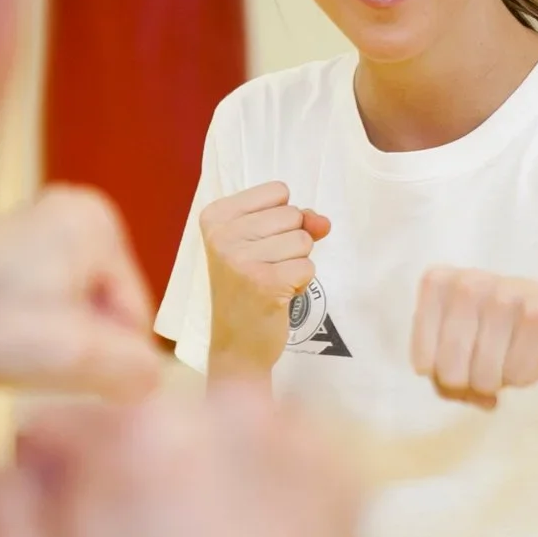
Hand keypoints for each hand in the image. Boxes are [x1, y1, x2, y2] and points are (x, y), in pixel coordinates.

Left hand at [0, 185, 160, 401]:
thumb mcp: (77, 354)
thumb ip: (134, 368)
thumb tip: (151, 380)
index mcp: (98, 222)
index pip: (137, 315)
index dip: (112, 359)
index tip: (71, 375)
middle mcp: (67, 211)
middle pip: (103, 310)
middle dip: (79, 347)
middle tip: (37, 365)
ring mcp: (27, 227)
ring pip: (67, 311)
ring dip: (49, 343)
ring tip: (12, 354)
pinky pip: (34, 304)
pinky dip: (20, 330)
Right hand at [0, 385, 356, 536]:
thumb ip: (1, 493)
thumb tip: (18, 450)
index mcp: (141, 428)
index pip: (65, 418)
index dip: (52, 474)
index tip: (66, 518)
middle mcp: (227, 411)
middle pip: (140, 418)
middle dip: (125, 469)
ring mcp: (296, 441)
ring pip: (210, 427)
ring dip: (194, 468)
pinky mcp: (343, 476)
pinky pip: (275, 452)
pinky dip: (256, 485)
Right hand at [202, 183, 330, 376]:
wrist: (236, 345)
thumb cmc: (248, 288)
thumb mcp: (262, 243)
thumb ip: (296, 221)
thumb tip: (322, 222)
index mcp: (215, 217)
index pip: (278, 191)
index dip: (280, 220)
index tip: (256, 245)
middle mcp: (222, 235)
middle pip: (292, 214)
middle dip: (290, 242)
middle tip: (264, 268)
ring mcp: (240, 259)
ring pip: (303, 240)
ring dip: (296, 263)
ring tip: (271, 281)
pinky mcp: (264, 283)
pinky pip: (308, 266)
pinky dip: (301, 283)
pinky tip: (278, 295)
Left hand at [411, 268, 537, 408]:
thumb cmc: (505, 332)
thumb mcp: (462, 345)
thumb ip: (445, 378)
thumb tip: (480, 399)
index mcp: (438, 284)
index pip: (422, 363)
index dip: (445, 379)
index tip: (464, 362)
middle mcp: (467, 283)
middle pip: (451, 374)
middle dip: (474, 383)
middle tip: (493, 362)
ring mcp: (505, 295)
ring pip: (485, 379)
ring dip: (503, 379)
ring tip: (514, 352)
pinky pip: (519, 376)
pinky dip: (529, 375)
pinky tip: (537, 351)